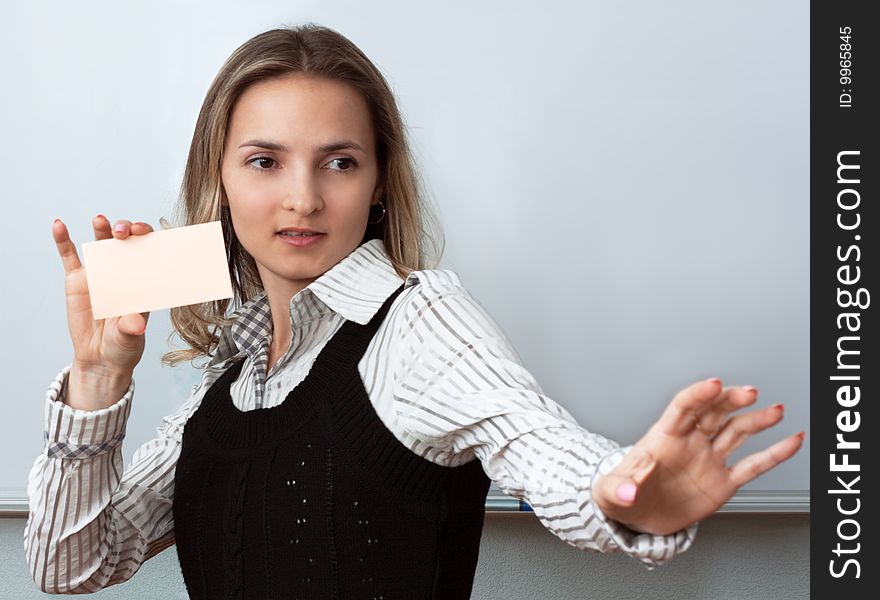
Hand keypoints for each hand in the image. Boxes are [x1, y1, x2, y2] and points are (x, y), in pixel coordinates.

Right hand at [53, 216, 154, 408]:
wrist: (100, 357)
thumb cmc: (123, 344)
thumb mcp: (130, 337)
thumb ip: (132, 327)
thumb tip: (136, 323)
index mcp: (142, 280)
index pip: (149, 250)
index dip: (148, 237)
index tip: (144, 233)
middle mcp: (123, 270)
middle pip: (126, 241)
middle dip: (126, 230)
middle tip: (122, 231)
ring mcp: (100, 272)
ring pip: (100, 243)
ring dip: (101, 228)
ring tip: (100, 220)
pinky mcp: (77, 280)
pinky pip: (69, 256)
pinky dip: (63, 240)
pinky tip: (58, 225)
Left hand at [591, 378, 803, 534]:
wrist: (637, 518)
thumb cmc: (622, 496)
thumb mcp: (610, 492)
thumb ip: (618, 489)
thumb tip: (626, 492)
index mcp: (662, 438)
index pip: (682, 408)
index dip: (698, 394)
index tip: (714, 383)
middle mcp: (690, 443)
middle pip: (713, 413)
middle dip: (731, 400)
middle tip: (749, 392)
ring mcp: (708, 460)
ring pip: (736, 432)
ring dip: (756, 420)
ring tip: (775, 410)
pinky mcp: (722, 483)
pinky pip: (752, 465)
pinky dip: (773, 454)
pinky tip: (791, 441)